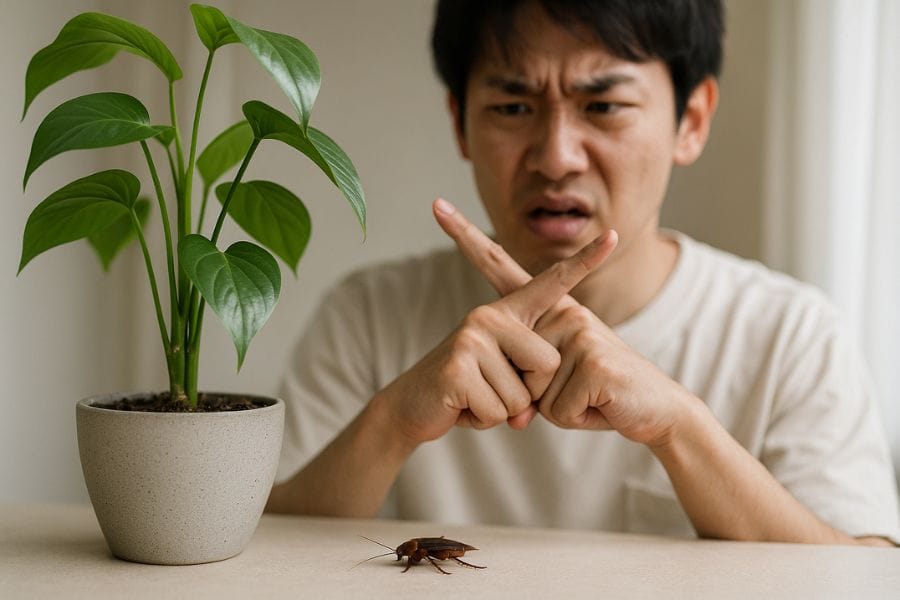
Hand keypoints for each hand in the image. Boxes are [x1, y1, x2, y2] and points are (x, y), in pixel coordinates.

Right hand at [379, 200, 616, 447]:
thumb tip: (522, 417)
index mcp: (506, 312)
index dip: (584, 262)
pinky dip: (483, 420)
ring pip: (523, 396)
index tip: (613, 237)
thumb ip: (527, 391)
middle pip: (547, 364)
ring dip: (501, 410)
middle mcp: (489, 314)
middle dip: (527, 393)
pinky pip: (499, 411)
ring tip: (474, 397)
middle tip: (489, 389)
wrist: (412, 406)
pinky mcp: (459, 366)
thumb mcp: (505, 384)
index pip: (551, 284)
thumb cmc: (467, 392)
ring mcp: (472, 337)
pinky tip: (462, 407)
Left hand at [433, 198, 689, 446]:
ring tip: (591, 396)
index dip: (468, 238)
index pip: (501, 269)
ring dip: (559, 409)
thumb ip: (526, 380)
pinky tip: (600, 403)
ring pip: (531, 394)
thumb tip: (515, 409)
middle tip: (581, 389)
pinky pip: (555, 410)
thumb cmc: (601, 393)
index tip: (438, 207)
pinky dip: (576, 419)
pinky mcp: (592, 361)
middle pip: (514, 367)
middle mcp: (565, 312)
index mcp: (553, 309)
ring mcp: (580, 333)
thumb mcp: (557, 381)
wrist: (657, 409)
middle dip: (538, 398)